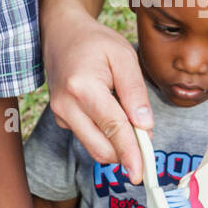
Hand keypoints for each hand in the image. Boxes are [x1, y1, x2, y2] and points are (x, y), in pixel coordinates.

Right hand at [45, 0, 151, 183]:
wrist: (61, 34)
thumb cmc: (95, 42)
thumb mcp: (124, 56)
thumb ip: (135, 92)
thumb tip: (145, 126)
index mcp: (82, 87)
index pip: (113, 128)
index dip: (129, 152)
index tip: (140, 173)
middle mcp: (66, 106)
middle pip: (100, 148)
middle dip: (126, 154)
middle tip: (147, 146)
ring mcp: (60, 115)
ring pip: (94, 147)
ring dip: (117, 144)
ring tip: (129, 117)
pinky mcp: (61, 120)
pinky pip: (88, 137)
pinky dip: (106, 135)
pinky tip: (112, 111)